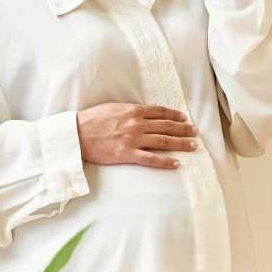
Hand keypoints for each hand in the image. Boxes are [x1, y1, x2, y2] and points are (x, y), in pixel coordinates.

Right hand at [76, 103, 198, 169]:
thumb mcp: (113, 108)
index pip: (160, 111)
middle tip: (195, 132)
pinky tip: (176, 163)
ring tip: (192, 146)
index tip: (184, 119)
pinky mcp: (127, 154)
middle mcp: (136, 123)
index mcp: (133, 110)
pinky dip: (165, 161)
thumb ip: (129, 110)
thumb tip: (141, 112)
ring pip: (163, 141)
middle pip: (166, 126)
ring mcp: (133, 139)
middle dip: (183, 129)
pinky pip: (150, 159)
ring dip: (180, 143)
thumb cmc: (91, 120)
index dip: (174, 115)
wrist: (76, 133)